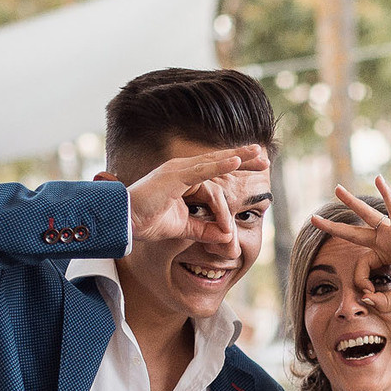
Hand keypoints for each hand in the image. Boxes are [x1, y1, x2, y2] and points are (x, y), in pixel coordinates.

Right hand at [128, 144, 269, 250]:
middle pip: (218, 160)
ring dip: (238, 157)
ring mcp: (177, 170)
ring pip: (213, 162)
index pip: (215, 170)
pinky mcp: (173, 176)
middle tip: (265, 157)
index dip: (237, 168)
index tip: (258, 170)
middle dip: (243, 158)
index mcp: (184, 179)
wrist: (124, 223)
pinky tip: (237, 161)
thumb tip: (228, 236)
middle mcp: (182, 170)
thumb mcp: (183, 228)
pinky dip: (219, 164)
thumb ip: (204, 230)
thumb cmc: (147, 222)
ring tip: (258, 154)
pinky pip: (201, 170)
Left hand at [308, 178, 390, 314]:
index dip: (361, 282)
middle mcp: (384, 241)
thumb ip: (381, 301)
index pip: (360, 266)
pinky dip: (387, 195)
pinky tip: (379, 179)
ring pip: (367, 215)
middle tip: (313, 218)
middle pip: (353, 232)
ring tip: (337, 189)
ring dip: (351, 202)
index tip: (372, 293)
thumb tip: (364, 301)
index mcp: (382, 255)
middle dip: (333, 227)